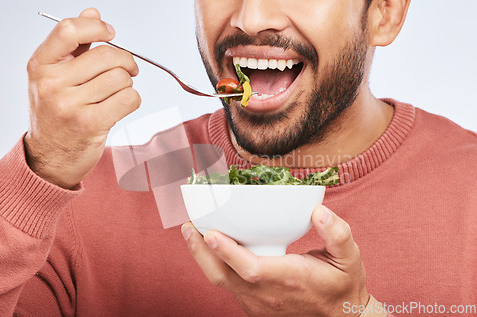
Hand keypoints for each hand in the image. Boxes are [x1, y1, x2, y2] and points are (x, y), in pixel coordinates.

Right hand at [25, 8, 140, 188]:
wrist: (50, 158)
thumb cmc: (55, 115)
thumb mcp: (54, 77)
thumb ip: (74, 45)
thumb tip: (93, 13)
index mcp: (40, 66)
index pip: (70, 30)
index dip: (97, 27)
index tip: (110, 33)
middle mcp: (52, 83)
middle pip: (107, 55)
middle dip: (126, 61)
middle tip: (127, 69)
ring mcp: (70, 105)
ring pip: (122, 78)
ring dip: (128, 84)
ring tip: (116, 93)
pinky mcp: (91, 123)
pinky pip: (129, 98)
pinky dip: (132, 100)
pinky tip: (119, 106)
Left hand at [182, 205, 368, 315]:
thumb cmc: (342, 284)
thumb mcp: (349, 258)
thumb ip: (338, 234)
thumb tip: (320, 211)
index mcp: (290, 279)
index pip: (252, 269)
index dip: (228, 252)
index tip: (210, 233)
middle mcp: (269, 294)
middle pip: (225, 277)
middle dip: (201, 253)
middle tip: (189, 228)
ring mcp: (259, 303)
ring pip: (222, 282)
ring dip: (203, 258)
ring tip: (193, 234)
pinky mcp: (255, 306)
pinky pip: (229, 286)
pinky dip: (216, 267)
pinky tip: (211, 249)